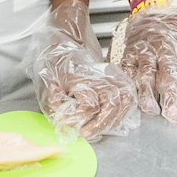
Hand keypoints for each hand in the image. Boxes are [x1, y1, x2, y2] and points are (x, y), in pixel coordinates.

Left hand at [34, 0, 138, 141]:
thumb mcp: (47, 81)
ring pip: (123, 103)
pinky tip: (111, 121)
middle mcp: (101, 77)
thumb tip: (64, 122)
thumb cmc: (57, 64)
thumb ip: (55, 102)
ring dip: (112, 121)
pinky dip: (123, 113)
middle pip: (111, 105)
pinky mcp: (119, 78)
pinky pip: (129, 99)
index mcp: (81, 77)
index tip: (72, 127)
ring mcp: (112, 77)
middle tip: (86, 133)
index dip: (80, 120)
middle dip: (100, 124)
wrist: (68, 43)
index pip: (89, 105)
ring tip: (97, 129)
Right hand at [115, 0, 176, 121]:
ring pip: (146, 74)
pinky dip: (128, 82)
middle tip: (171, 113)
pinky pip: (128, 68)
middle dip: (170, 96)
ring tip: (149, 108)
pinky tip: (130, 94)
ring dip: (147, 93)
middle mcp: (164, 53)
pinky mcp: (131, 52)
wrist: (158, 7)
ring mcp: (146, 52)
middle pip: (167, 77)